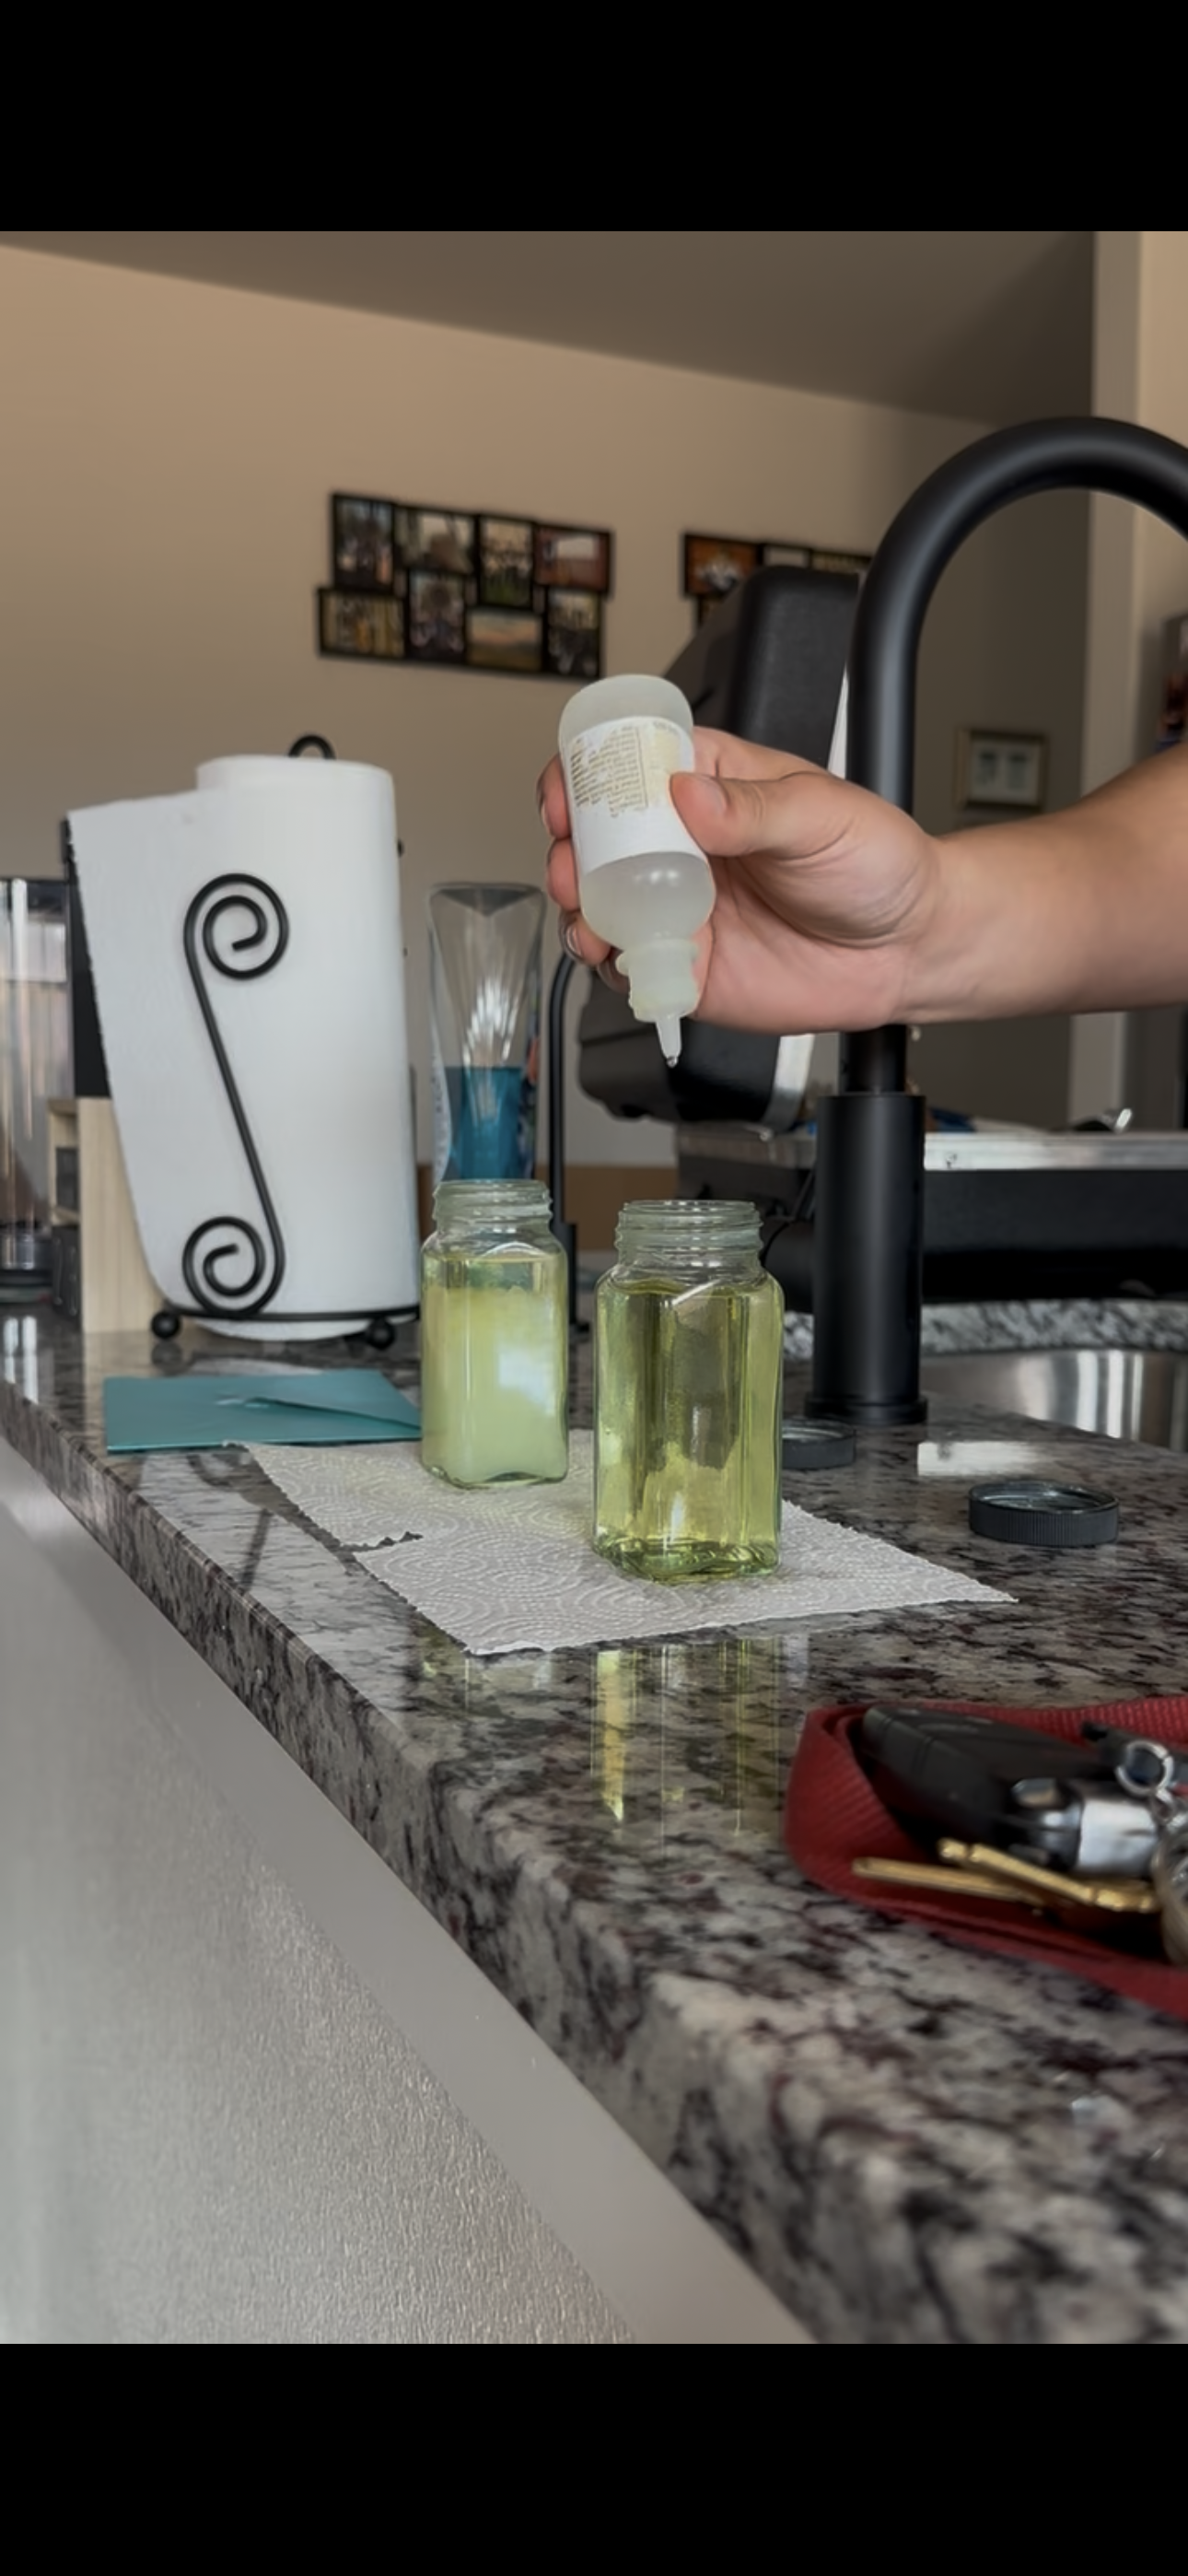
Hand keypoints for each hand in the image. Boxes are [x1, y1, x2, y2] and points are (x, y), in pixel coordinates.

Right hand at [539, 728, 940, 1033]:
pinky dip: (613, 964)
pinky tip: (624, 958)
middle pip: (595, 839)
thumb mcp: (823, 815)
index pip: (626, 765)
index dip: (584, 776)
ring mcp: (678, 905)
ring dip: (579, 910)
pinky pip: (629, 965)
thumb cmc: (876, 864)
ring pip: (599, 904)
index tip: (569, 798)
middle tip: (575, 868)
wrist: (909, 949)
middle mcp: (683, 845)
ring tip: (590, 920)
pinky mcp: (686, 964)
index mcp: (710, 784)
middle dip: (568, 851)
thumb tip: (691, 794)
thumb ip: (754, 808)